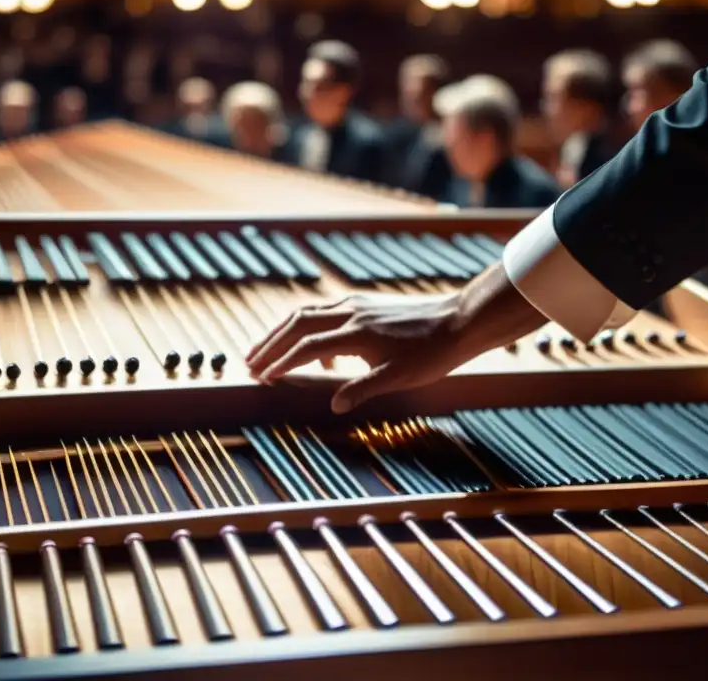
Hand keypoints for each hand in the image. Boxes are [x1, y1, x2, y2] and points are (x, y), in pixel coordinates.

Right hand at [246, 264, 547, 413]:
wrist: (459, 320)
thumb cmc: (432, 353)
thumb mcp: (399, 377)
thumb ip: (362, 389)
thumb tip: (334, 405)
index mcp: (356, 334)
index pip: (306, 348)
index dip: (281, 363)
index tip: (261, 378)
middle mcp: (351, 313)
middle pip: (296, 324)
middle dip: (270, 344)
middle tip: (248, 363)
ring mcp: (357, 304)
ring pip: (308, 313)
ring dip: (284, 332)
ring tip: (267, 351)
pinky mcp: (365, 303)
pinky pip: (326, 311)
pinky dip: (309, 327)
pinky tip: (317, 352)